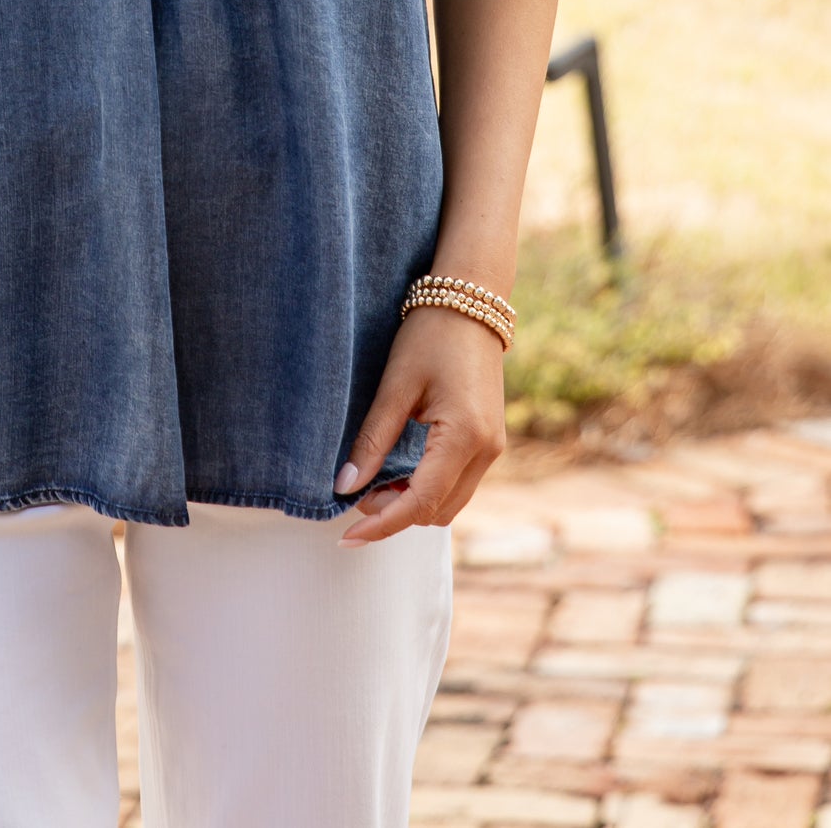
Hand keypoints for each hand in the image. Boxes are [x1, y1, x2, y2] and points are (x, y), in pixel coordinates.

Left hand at [337, 306, 505, 545]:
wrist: (471, 302)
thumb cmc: (429, 335)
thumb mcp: (395, 385)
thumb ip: (373, 439)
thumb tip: (345, 487)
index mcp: (464, 437)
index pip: (421, 503)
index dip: (383, 525)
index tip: (348, 537)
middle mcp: (486, 450)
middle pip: (438, 512)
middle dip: (396, 514)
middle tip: (356, 497)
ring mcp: (493, 447)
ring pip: (450, 503)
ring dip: (412, 504)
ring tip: (374, 486)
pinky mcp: (489, 441)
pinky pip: (458, 483)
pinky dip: (428, 488)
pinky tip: (399, 474)